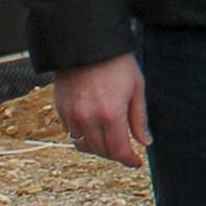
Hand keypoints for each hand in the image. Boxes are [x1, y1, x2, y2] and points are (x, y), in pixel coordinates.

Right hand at [55, 52, 149, 166]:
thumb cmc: (117, 63)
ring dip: (98, 149)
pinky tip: (94, 131)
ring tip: (110, 143)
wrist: (87, 43)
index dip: (129, 160)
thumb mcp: (136, 87)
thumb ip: (139, 118)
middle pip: (102, 151)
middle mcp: (89, 117)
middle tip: (126, 152)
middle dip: (116, 155)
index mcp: (111, 113)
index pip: (119, 149)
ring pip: (84, 146)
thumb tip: (145, 142)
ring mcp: (72, 114)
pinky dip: (83, 138)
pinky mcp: (60, 108)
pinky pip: (71, 133)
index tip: (136, 162)